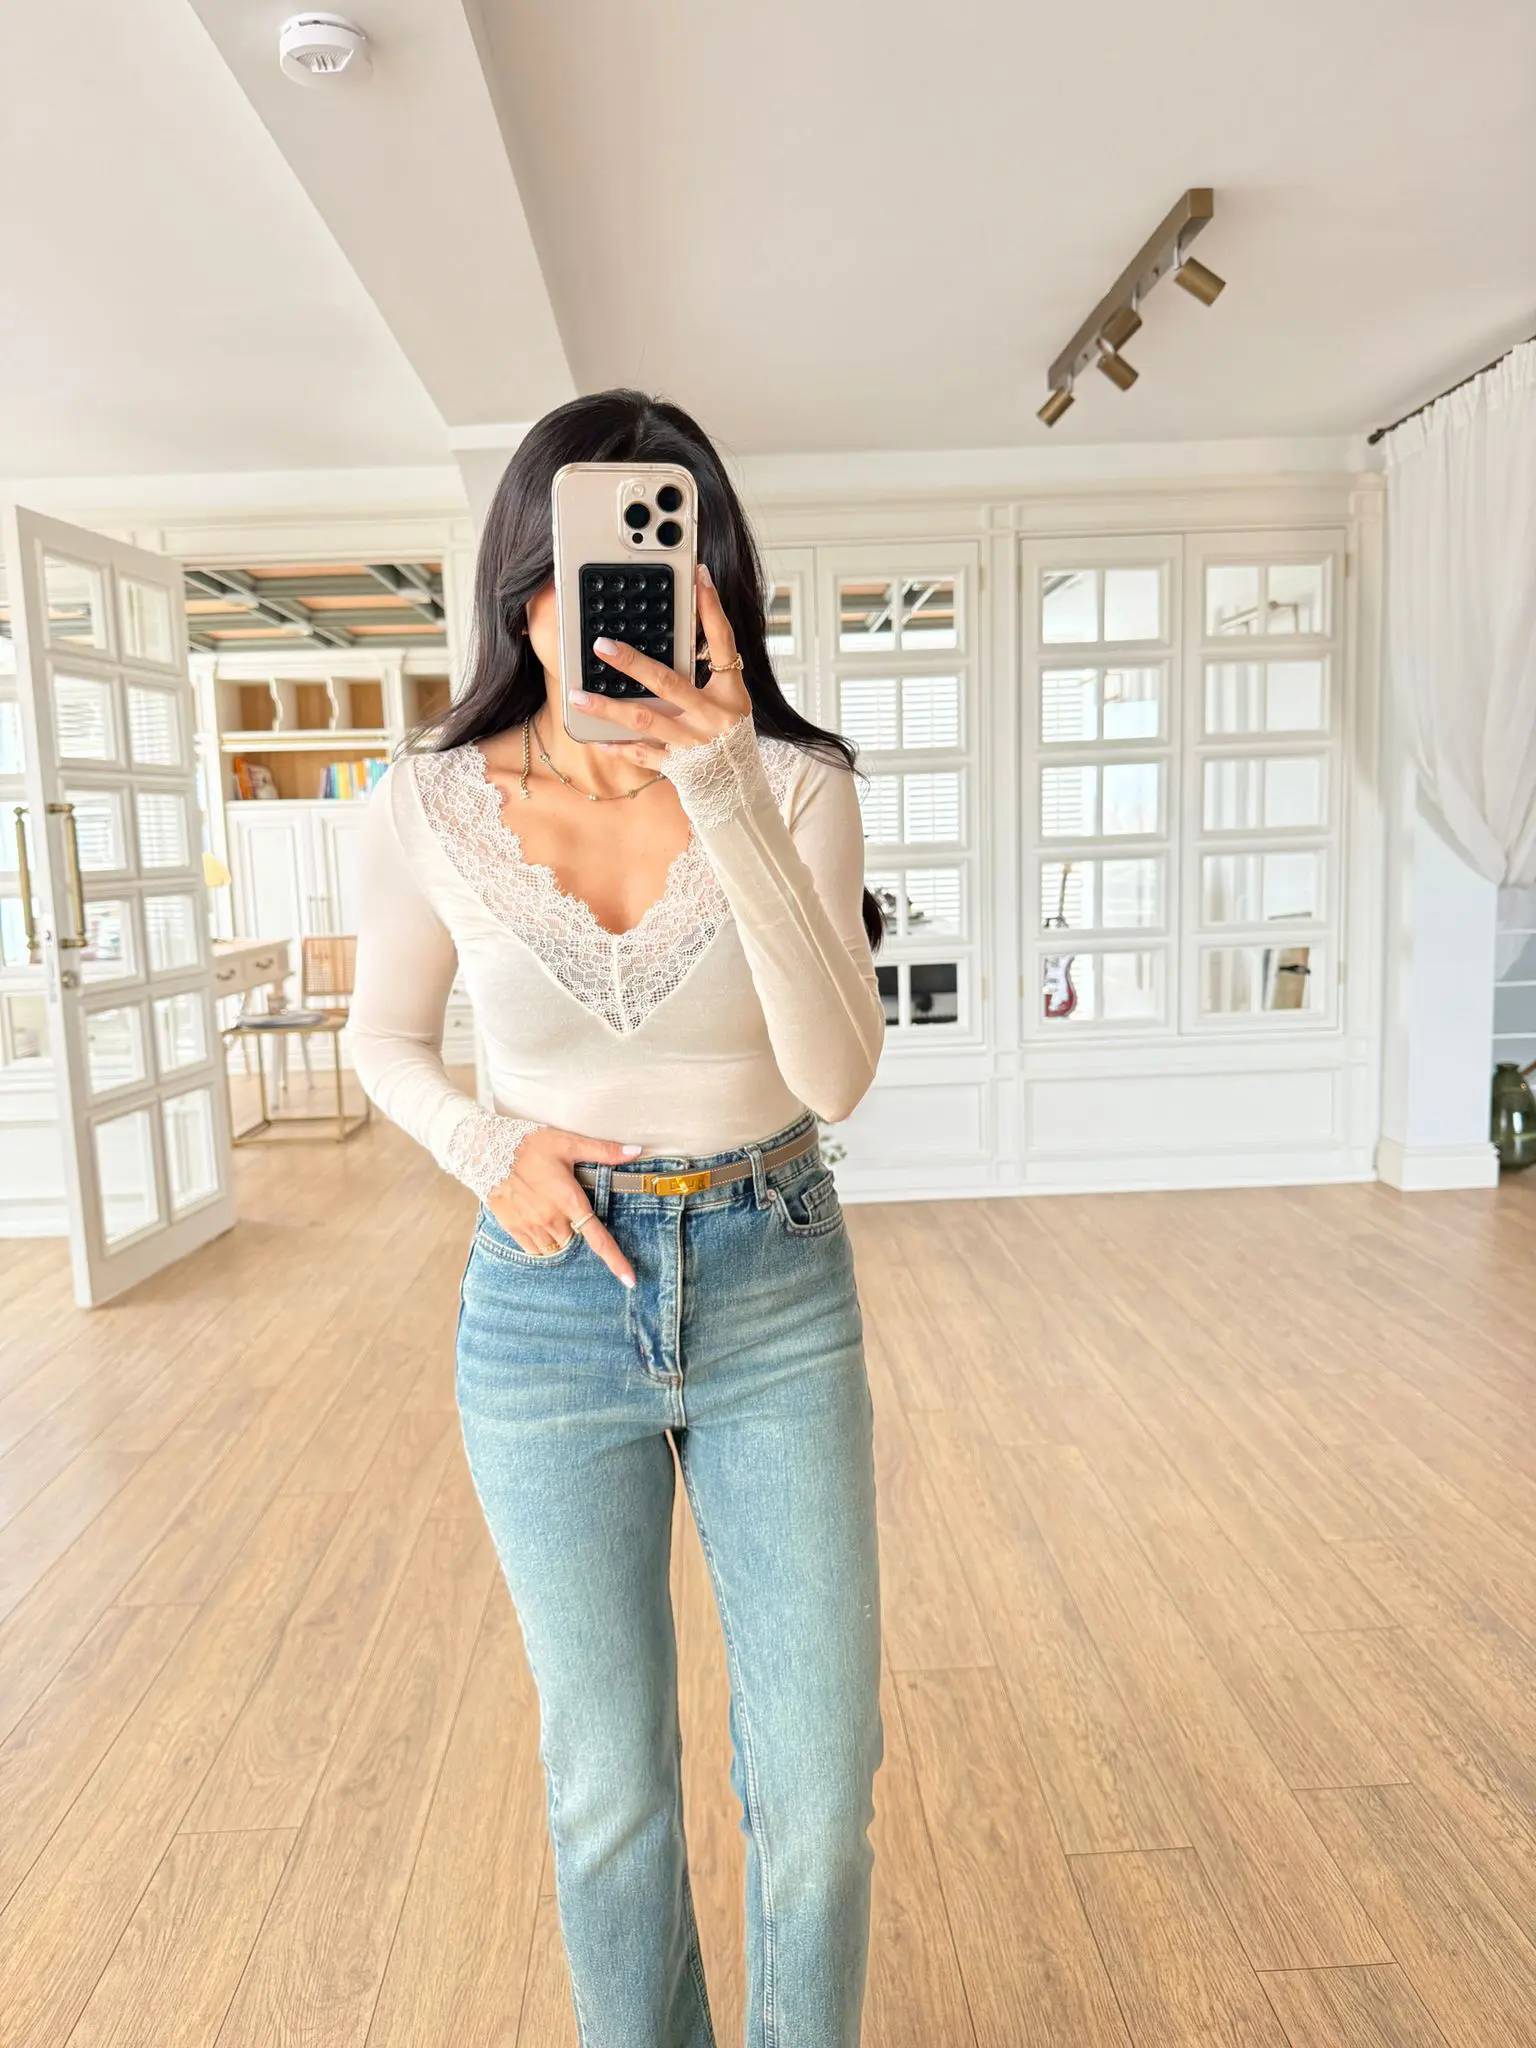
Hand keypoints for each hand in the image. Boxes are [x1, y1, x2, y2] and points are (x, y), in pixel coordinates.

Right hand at [485, 1125, 641, 1287]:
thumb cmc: (529, 1145)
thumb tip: (635, 1152)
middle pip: (575, 1241)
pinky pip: (534, 1250)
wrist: (485, 1151)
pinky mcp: (513, 1228)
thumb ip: (603, 1151)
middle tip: (568, 1208)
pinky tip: (538, 1224)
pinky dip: (541, 1243)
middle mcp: (551, 1219)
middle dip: (577, 1230)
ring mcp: (531, 1226)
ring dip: (560, 1238)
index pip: (598, 1239)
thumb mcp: (568, 1143)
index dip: (616, 1261)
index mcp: (569, 1200)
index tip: (629, 1280)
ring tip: (551, 1214)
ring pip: (555, 1248)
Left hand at [569, 563, 750, 766]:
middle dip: (631, 663)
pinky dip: (619, 748)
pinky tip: (595, 739)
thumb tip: (682, 632)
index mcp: (730, 693)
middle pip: (668, 683)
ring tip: (577, 695)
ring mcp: (693, 743)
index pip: (723, 643)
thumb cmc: (732, 737)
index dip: (712, 609)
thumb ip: (711, 670)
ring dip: (608, 708)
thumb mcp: (733, 699)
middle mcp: (712, 717)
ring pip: (645, 721)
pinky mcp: (679, 767)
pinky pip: (643, 757)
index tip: (700, 576)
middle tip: (601, 646)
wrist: (740, 787)